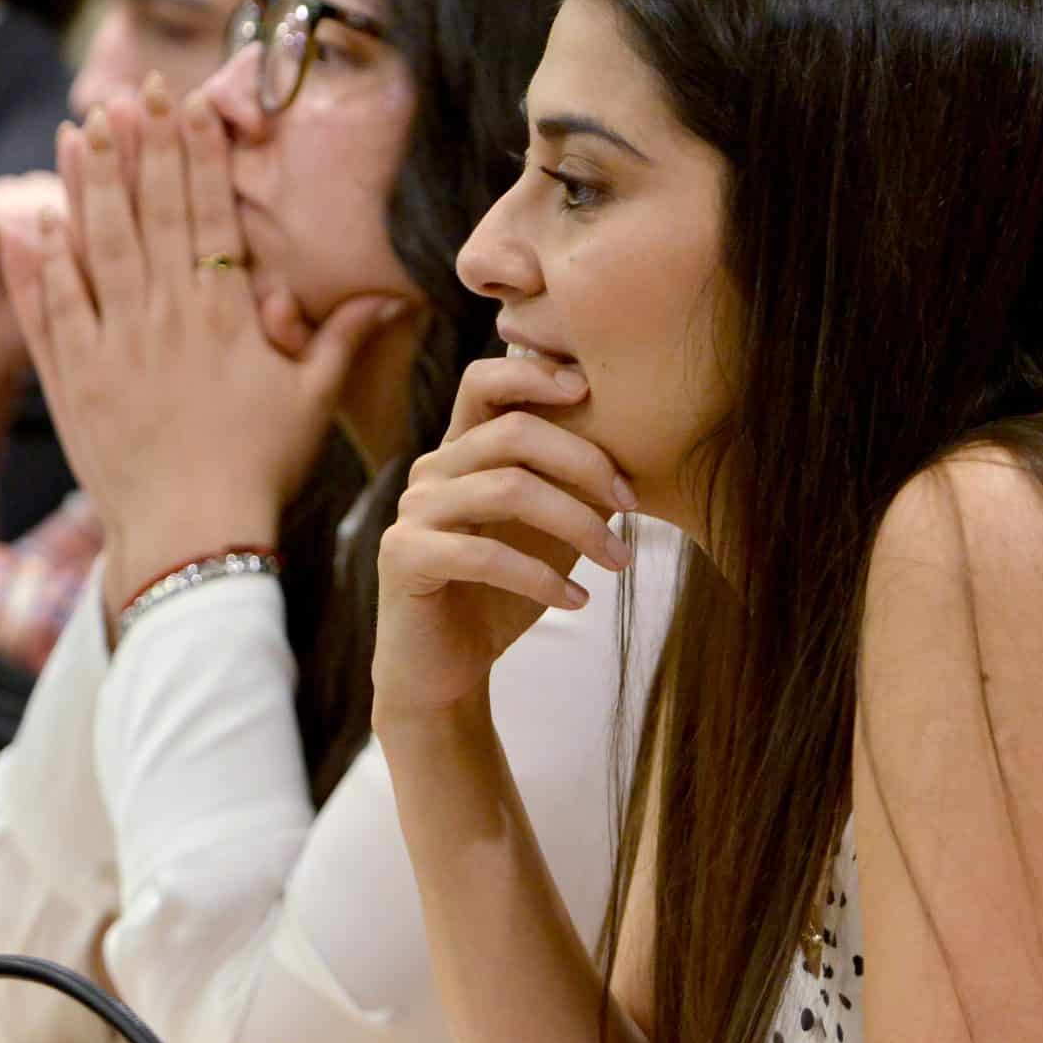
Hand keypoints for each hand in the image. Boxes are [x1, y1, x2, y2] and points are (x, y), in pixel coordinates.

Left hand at [0, 76, 410, 617]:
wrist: (192, 536)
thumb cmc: (258, 470)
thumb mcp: (310, 401)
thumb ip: (344, 341)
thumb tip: (394, 299)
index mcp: (224, 314)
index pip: (208, 214)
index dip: (198, 154)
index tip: (189, 102)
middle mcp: (165, 315)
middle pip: (149, 212)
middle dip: (142, 144)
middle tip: (134, 89)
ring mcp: (112, 343)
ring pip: (95, 245)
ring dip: (86, 182)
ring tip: (80, 126)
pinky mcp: (72, 378)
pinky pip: (48, 308)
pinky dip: (37, 263)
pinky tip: (29, 218)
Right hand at [372, 357, 634, 722]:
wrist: (446, 670)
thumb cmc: (501, 594)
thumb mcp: (546, 532)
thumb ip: (571, 487)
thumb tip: (638, 450)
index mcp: (461, 451)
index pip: (484, 381)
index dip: (534, 373)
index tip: (591, 392)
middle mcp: (432, 470)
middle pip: (512, 430)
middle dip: (584, 461)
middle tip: (632, 502)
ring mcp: (414, 511)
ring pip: (506, 487)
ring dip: (577, 523)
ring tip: (619, 561)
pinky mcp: (404, 557)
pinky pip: (483, 553)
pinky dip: (540, 576)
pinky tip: (578, 600)